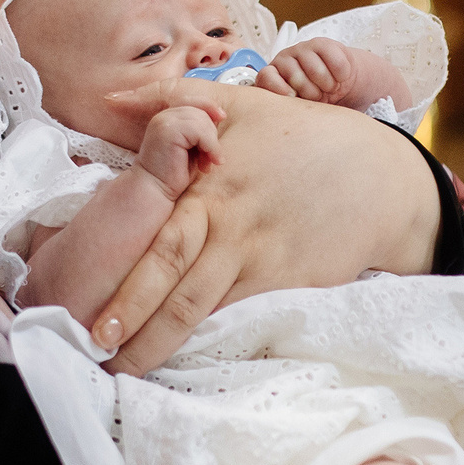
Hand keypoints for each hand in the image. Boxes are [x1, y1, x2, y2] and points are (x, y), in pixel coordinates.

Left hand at [89, 81, 441, 373]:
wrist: (383, 178)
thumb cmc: (306, 137)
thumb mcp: (242, 105)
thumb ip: (171, 100)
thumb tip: (109, 95)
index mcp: (211, 186)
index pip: (155, 238)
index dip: (119, 277)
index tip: (80, 302)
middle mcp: (231, 227)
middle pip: (171, 282)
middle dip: (130, 320)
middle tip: (93, 350)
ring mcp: (261, 260)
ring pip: (201, 308)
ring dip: (160, 341)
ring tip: (125, 369)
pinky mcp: (288, 284)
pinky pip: (239, 316)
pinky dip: (209, 339)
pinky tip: (181, 361)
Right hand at [133, 101, 221, 198]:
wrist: (155, 190)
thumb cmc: (173, 173)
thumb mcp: (191, 147)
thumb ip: (200, 131)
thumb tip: (220, 116)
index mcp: (168, 117)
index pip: (194, 101)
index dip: (210, 107)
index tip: (222, 117)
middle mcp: (164, 116)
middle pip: (201, 112)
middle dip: (211, 134)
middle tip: (211, 159)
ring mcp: (164, 122)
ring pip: (202, 120)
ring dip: (211, 144)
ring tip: (207, 163)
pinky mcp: (168, 131)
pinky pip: (199, 131)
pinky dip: (209, 147)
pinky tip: (206, 164)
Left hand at [256, 39, 361, 104]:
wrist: (338, 82)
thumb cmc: (315, 97)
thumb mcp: (301, 107)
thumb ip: (290, 108)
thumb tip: (287, 116)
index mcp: (273, 76)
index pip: (266, 78)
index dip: (278, 88)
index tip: (292, 97)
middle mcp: (284, 60)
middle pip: (294, 76)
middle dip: (311, 92)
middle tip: (318, 96)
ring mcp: (301, 49)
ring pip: (316, 70)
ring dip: (328, 84)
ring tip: (329, 87)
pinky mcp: (321, 43)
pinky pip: (335, 62)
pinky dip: (341, 75)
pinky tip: (338, 77)